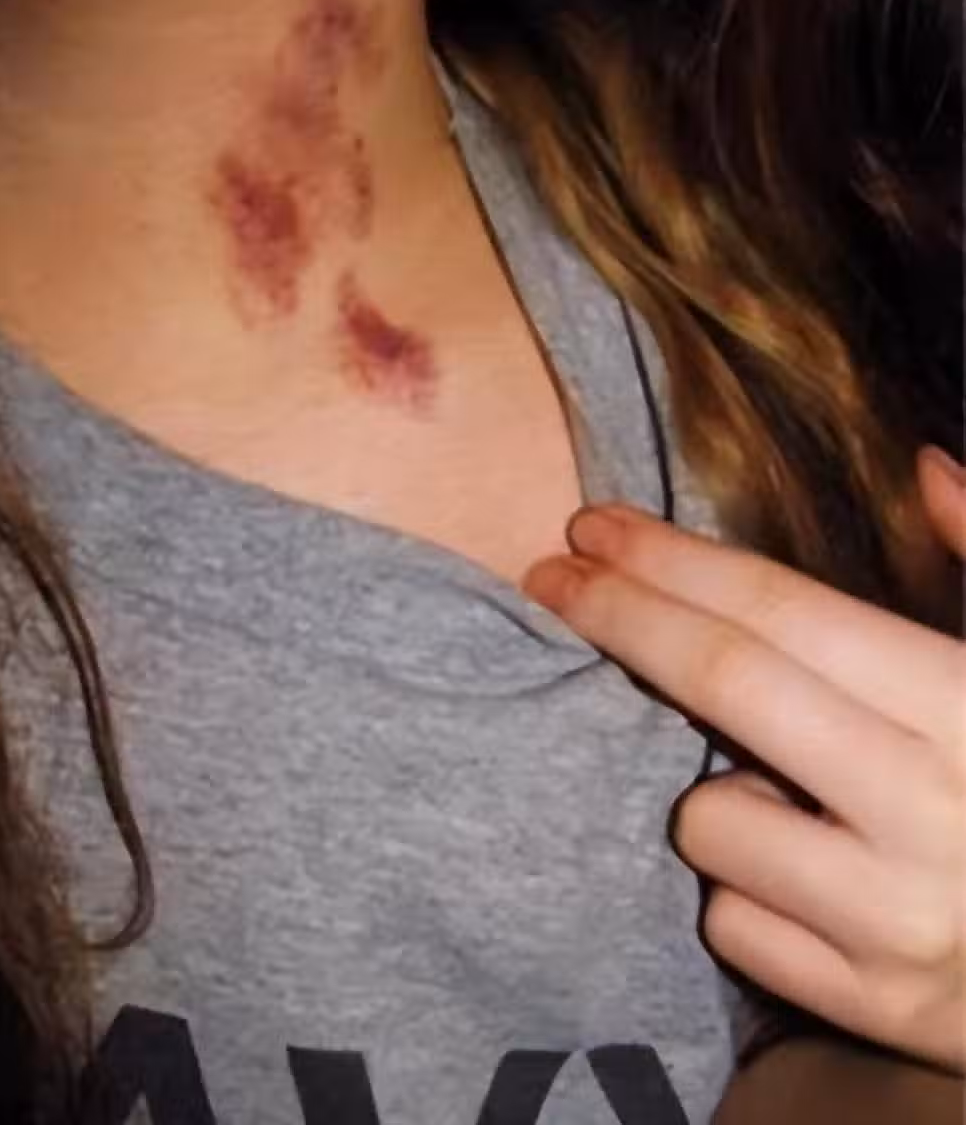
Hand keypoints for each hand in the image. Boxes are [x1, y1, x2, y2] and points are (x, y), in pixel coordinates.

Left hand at [523, 445, 965, 1072]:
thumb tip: (922, 466)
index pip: (783, 612)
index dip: (672, 560)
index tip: (594, 526)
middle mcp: (937, 812)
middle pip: (724, 682)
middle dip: (618, 613)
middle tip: (549, 574)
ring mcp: (902, 922)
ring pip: (710, 821)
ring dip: (713, 789)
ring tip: (789, 794)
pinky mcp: (878, 1010)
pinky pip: (734, 926)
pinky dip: (743, 889)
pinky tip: (804, 878)